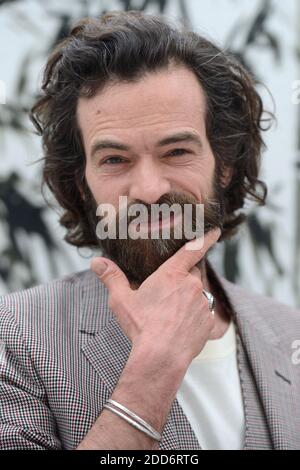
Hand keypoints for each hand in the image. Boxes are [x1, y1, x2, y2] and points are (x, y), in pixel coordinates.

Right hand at [91, 228, 220, 364]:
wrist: (161, 356)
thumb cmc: (141, 326)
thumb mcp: (121, 300)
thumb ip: (111, 277)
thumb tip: (96, 262)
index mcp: (172, 274)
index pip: (192, 250)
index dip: (204, 239)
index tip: (214, 231)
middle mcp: (191, 285)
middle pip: (192, 274)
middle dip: (183, 280)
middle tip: (167, 294)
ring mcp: (202, 304)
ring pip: (198, 295)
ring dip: (188, 300)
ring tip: (171, 315)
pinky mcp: (208, 323)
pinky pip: (203, 315)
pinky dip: (194, 318)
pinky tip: (180, 328)